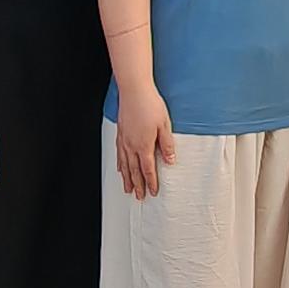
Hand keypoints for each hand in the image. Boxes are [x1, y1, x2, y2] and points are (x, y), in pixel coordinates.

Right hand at [114, 85, 176, 199]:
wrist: (134, 91)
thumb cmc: (150, 105)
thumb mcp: (165, 126)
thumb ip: (167, 145)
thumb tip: (170, 161)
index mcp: (144, 145)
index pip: (148, 169)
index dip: (151, 182)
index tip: (153, 192)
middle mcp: (131, 145)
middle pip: (134, 171)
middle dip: (137, 185)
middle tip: (139, 197)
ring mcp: (124, 140)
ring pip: (124, 165)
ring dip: (127, 178)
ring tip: (128, 189)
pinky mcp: (120, 133)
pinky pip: (119, 154)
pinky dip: (120, 164)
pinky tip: (120, 168)